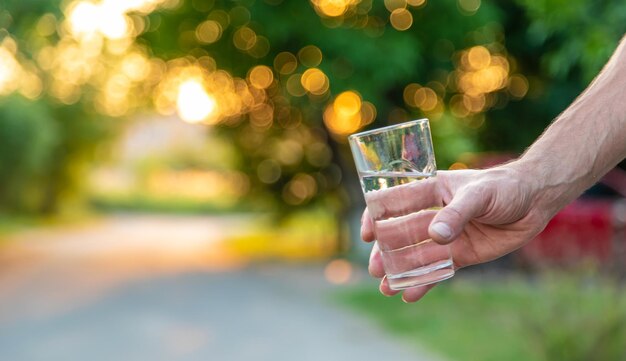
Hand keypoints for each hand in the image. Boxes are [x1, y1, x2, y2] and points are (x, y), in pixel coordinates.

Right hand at [361, 164, 554, 302]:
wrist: (534, 201)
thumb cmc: (503, 187)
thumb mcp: (478, 194)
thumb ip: (456, 213)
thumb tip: (434, 236)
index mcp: (429, 191)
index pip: (393, 202)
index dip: (375, 217)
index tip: (367, 234)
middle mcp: (431, 215)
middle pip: (399, 235)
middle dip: (385, 252)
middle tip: (375, 269)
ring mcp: (444, 237)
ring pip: (415, 257)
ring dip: (399, 272)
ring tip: (386, 288)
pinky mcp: (460, 255)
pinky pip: (437, 271)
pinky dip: (423, 284)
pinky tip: (410, 296)